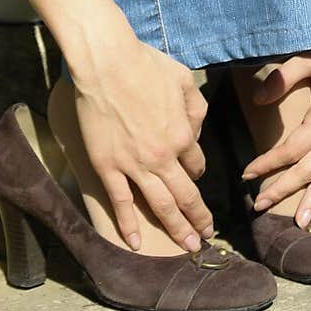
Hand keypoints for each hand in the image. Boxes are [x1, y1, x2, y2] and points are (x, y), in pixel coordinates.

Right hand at [73, 38, 213, 252]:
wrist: (106, 63)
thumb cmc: (145, 65)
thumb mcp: (184, 79)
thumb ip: (196, 106)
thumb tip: (196, 129)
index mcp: (182, 135)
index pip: (195, 164)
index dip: (196, 170)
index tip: (193, 174)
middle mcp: (162, 157)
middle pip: (185, 196)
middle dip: (198, 219)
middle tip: (205, 236)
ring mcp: (134, 165)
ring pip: (160, 206)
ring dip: (177, 229)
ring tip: (187, 247)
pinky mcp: (107, 167)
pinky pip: (121, 202)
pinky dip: (129, 225)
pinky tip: (135, 243)